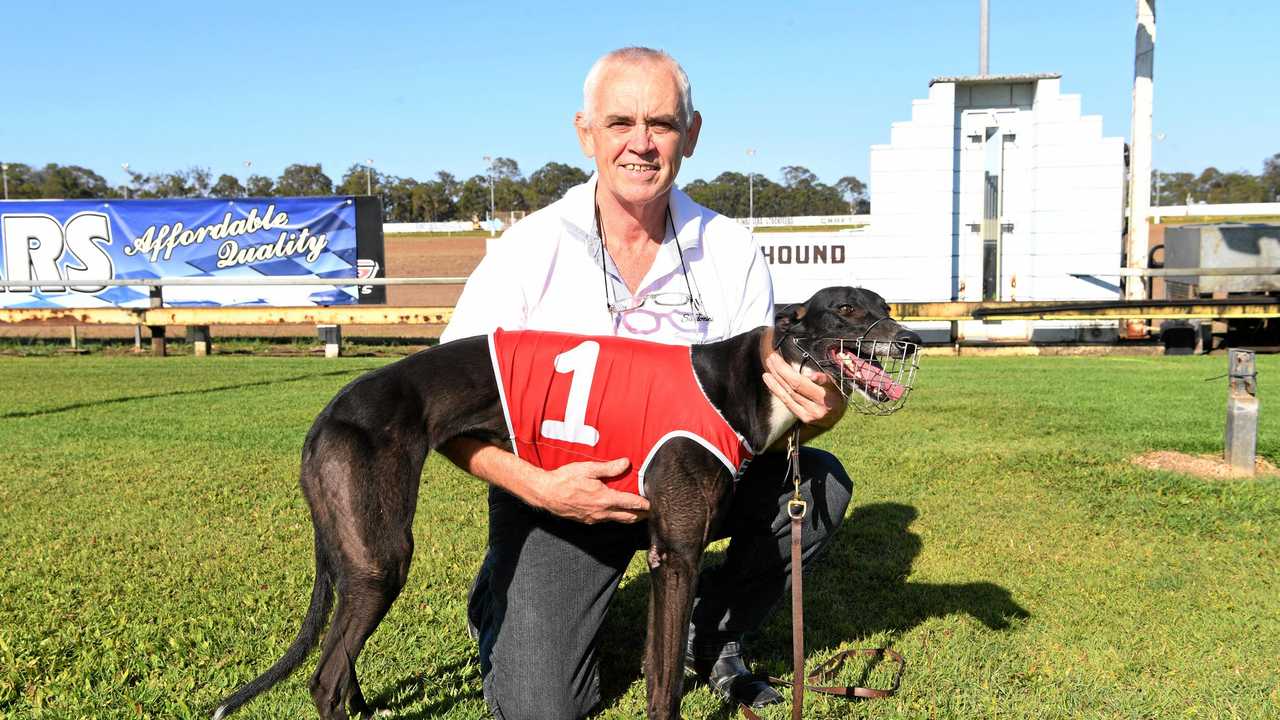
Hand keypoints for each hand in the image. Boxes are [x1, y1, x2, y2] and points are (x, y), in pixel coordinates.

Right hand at [530, 458, 649, 523]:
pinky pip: (607, 520)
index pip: (632, 504)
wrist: (546, 493)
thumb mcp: (588, 469)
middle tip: (652, 512)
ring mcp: (595, 518)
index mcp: (605, 499)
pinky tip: (617, 512)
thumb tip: (626, 463)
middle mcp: (602, 512)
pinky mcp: (587, 521)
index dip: (645, 504)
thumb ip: (609, 468)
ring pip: (618, 521)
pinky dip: (616, 517)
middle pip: (629, 517)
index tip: (655, 504)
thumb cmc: (566, 479)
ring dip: (630, 517)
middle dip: (642, 515)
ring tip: (639, 513)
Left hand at [761, 351, 845, 427]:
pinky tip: (768, 378)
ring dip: (776, 376)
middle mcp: (821, 406)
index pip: (825, 385)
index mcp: (832, 396)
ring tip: (769, 363)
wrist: (835, 418)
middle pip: (798, 386)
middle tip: (773, 356)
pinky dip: (775, 388)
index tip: (811, 374)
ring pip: (788, 393)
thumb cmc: (836, 396)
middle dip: (783, 370)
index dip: (819, 379)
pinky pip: (786, 401)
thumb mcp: (838, 385)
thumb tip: (812, 374)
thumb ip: (827, 379)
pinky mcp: (802, 417)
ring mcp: (810, 414)